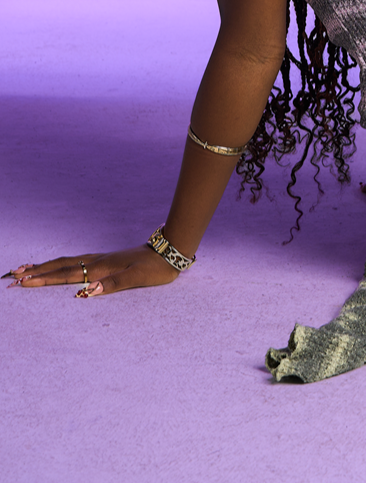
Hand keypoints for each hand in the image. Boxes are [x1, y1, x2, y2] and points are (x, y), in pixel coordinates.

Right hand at [6, 247, 181, 296]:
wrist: (170, 251)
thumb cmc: (155, 268)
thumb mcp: (137, 278)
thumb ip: (113, 284)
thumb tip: (87, 292)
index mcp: (100, 268)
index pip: (65, 275)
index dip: (42, 280)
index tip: (20, 283)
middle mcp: (97, 262)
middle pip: (60, 267)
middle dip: (36, 273)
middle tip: (12, 277)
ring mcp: (101, 259)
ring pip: (66, 262)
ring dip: (45, 266)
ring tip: (26, 269)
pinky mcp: (106, 260)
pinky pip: (76, 261)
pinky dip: (61, 264)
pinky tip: (57, 267)